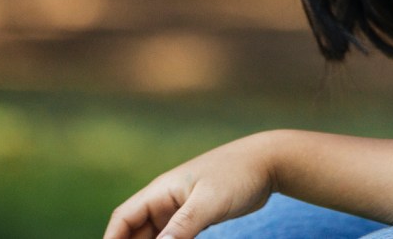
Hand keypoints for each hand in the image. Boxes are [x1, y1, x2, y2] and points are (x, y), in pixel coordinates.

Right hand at [103, 134, 276, 238]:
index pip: (123, 219)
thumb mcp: (209, 201)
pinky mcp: (196, 216)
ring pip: (155, 236)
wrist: (270, 162)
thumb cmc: (238, 174)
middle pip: (135, 232)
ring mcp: (181, 208)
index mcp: (161, 190)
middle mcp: (166, 199)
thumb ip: (183, 226)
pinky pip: (173, 238)